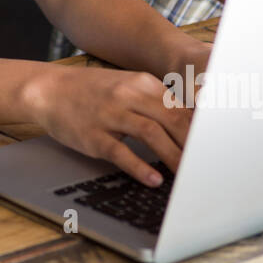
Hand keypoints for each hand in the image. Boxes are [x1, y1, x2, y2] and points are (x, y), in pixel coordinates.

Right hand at [21, 67, 190, 186]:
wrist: (48, 89)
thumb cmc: (91, 91)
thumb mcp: (125, 86)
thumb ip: (154, 101)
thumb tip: (189, 125)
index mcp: (141, 83)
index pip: (180, 107)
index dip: (200, 129)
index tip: (213, 146)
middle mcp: (127, 96)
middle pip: (171, 120)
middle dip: (192, 144)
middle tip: (206, 165)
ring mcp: (110, 115)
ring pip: (151, 134)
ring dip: (173, 156)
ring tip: (186, 176)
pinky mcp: (94, 136)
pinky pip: (122, 152)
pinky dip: (141, 167)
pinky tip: (154, 179)